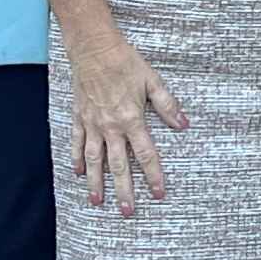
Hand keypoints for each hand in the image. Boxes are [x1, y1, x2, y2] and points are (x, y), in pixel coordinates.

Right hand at [66, 20, 185, 216]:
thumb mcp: (153, 81)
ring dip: (96, 182)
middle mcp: (111, 126)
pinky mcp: (79, 117)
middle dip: (124, 190)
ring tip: (98, 201)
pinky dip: (77, 159)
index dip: (154, 175)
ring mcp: (92, 124)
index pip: (146, 154)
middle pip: (118, 165)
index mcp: (132, 119)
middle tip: (127, 212)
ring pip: (94, 160)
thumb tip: (183, 124)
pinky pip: (77, 143)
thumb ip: (168, 105)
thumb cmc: (125, 62)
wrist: (93, 48)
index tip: (158, 194)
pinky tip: (78, 173)